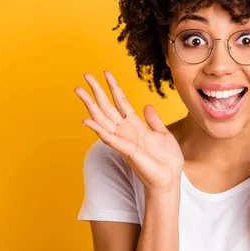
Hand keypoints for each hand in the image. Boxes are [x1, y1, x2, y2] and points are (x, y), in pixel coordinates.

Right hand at [74, 70, 183, 192]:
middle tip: (85, 75)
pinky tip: (86, 120)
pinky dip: (98, 129)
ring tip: (79, 91)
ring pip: (103, 119)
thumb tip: (147, 106)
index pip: (121, 101)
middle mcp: (126, 131)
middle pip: (107, 107)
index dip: (114, 86)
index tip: (106, 72)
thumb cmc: (167, 160)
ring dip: (90, 105)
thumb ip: (153, 120)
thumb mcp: (163, 134)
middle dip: (96, 91)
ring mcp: (124, 140)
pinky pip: (109, 138)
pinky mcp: (126, 150)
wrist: (170, 178)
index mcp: (136, 125)